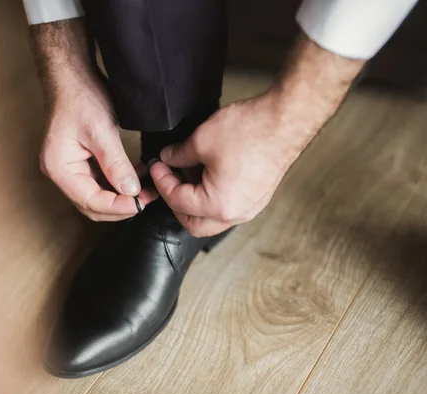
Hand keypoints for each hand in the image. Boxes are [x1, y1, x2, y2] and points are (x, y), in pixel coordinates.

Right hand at [31, 19, 157, 220]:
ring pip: (97, 195)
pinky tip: (137, 178)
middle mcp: (61, 173)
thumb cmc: (80, 96)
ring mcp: (70, 168)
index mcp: (60, 169)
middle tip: (148, 199)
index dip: (117, 206)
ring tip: (147, 190)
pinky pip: (100, 181)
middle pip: (92, 204)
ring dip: (121, 196)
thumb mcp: (102, 131)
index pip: (90, 201)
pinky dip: (118, 183)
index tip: (142, 202)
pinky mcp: (80, 161)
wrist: (72, 74)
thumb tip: (132, 192)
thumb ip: (116, 164)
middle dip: (120, 205)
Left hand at [149, 34, 364, 236]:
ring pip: (211, 217)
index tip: (157, 165)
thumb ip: (178, 155)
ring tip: (186, 172)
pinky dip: (211, 196)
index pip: (178, 202)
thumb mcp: (201, 140)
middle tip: (167, 179)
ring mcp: (249, 207)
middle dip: (175, 202)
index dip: (161, 181)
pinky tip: (205, 172)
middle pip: (193, 223)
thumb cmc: (250, 131)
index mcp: (218, 206)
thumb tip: (168, 158)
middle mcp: (235, 214)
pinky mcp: (257, 197)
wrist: (286, 120)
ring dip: (193, 200)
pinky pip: (227, 206)